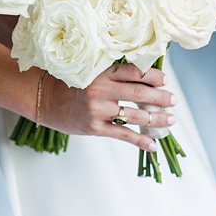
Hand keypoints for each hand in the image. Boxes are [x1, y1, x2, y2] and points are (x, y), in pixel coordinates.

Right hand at [42, 62, 175, 150]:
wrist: (43, 99)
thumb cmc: (66, 82)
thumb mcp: (87, 69)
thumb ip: (110, 72)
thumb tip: (141, 74)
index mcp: (100, 71)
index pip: (135, 72)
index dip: (154, 76)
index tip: (165, 80)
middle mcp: (101, 89)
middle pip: (140, 92)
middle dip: (161, 97)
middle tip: (173, 100)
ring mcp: (98, 110)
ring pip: (136, 115)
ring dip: (157, 118)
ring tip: (170, 120)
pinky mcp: (94, 127)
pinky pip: (123, 135)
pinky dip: (141, 141)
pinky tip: (152, 145)